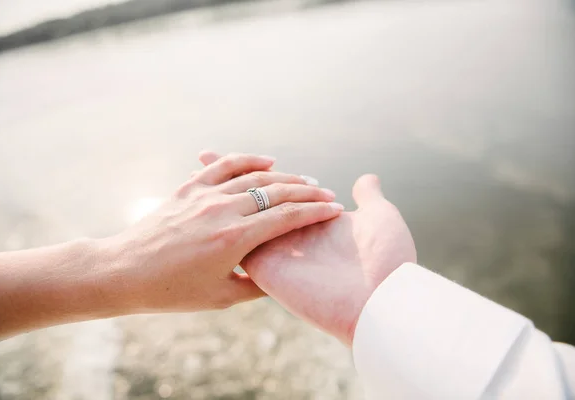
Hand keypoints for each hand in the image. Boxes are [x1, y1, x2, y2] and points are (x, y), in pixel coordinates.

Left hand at [102, 153, 343, 312]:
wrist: (123, 272)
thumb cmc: (171, 292)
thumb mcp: (220, 297)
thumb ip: (256, 285)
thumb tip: (283, 274)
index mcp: (234, 239)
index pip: (287, 217)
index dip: (315, 212)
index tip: (335, 209)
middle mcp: (222, 210)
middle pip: (277, 192)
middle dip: (308, 192)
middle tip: (327, 194)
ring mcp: (205, 195)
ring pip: (255, 176)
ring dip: (285, 176)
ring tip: (305, 181)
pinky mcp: (189, 188)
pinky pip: (225, 166)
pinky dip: (249, 159)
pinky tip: (267, 162)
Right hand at [199, 152, 415, 344]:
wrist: (384, 304)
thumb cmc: (388, 259)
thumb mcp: (381, 218)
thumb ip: (369, 198)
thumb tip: (367, 176)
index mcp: (315, 221)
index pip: (282, 189)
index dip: (265, 172)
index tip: (241, 155)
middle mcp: (291, 235)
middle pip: (255, 199)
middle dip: (231, 176)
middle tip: (203, 153)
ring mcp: (277, 250)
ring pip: (241, 215)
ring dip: (217, 190)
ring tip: (195, 166)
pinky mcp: (266, 268)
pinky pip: (237, 240)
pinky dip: (220, 216)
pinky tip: (201, 195)